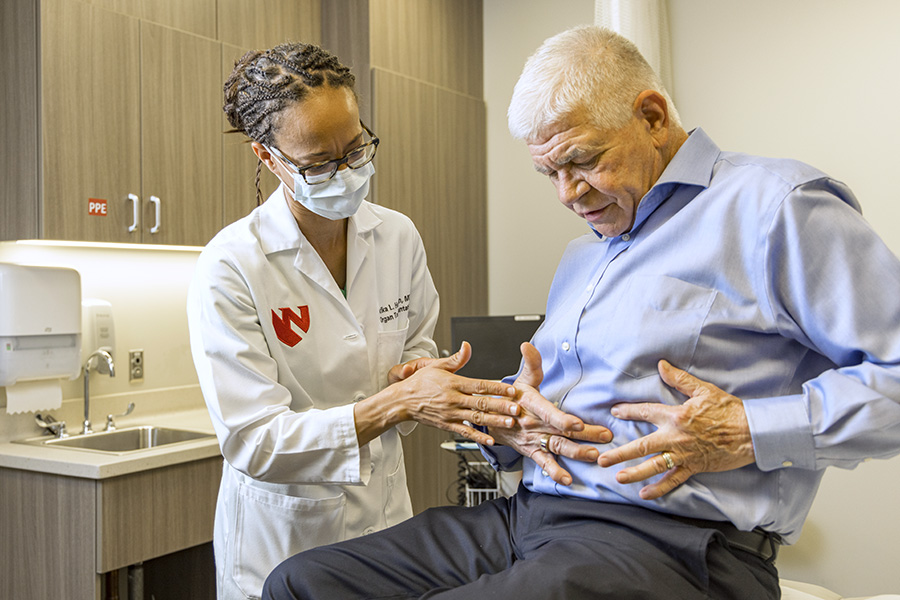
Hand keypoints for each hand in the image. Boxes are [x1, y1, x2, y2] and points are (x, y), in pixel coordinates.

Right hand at [382, 342, 519, 445]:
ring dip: (495, 421)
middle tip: (517, 408)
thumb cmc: (419, 383)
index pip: (479, 385)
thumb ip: (456, 359)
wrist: (402, 401)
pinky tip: (490, 439)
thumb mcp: (436, 366)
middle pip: (481, 403)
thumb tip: (467, 346)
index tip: (511, 389)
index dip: (496, 387)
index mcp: (453, 383)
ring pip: (476, 418)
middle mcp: (453, 399)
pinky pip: (465, 431)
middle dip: (501, 406)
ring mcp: (451, 414)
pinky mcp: (447, 425)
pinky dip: (478, 436)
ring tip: (510, 423)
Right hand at [488, 343, 612, 484]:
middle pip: (560, 431)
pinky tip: (568, 480)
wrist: (492, 418)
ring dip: (575, 453)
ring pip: (557, 447)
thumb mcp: (521, 379)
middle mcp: (533, 424)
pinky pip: (544, 463)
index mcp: (531, 404)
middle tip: (604, 437)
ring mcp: (533, 439)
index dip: (563, 419)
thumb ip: (531, 364)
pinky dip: (555, 472)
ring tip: (593, 456)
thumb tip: (528, 345)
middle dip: (584, 435)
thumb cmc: (511, 397)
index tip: (578, 423)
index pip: (548, 412)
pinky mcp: (532, 451)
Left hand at [598, 360, 755, 499]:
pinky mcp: (694, 467)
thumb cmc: (729, 409)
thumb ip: (679, 379)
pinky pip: (674, 480)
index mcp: (676, 416)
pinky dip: (660, 488)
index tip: (614, 412)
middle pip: (642, 446)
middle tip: (602, 459)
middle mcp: (676, 437)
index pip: (646, 412)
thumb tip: (661, 365)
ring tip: (618, 478)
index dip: (629, 411)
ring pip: (654, 466)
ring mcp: (684, 455)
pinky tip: (646, 494)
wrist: (751, 432)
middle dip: (620, 453)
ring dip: (634, 473)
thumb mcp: (704, 390)